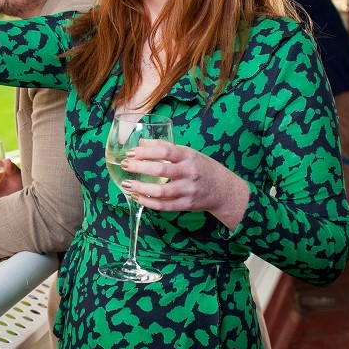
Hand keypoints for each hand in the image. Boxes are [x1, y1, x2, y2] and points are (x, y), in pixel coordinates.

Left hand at [119, 139, 249, 230]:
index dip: (146, 151)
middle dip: (139, 167)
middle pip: (161, 170)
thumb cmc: (202, 168)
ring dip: (141, 188)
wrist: (224, 190)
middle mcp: (189, 172)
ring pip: (161, 191)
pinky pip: (164, 206)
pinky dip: (149, 203)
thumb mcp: (188, 153)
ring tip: (126, 185)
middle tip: (124, 165)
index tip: (130, 152)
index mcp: (189, 156)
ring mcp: (188, 190)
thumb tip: (141, 142)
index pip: (165, 151)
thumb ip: (165, 147)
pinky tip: (138, 198)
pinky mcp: (186, 205)